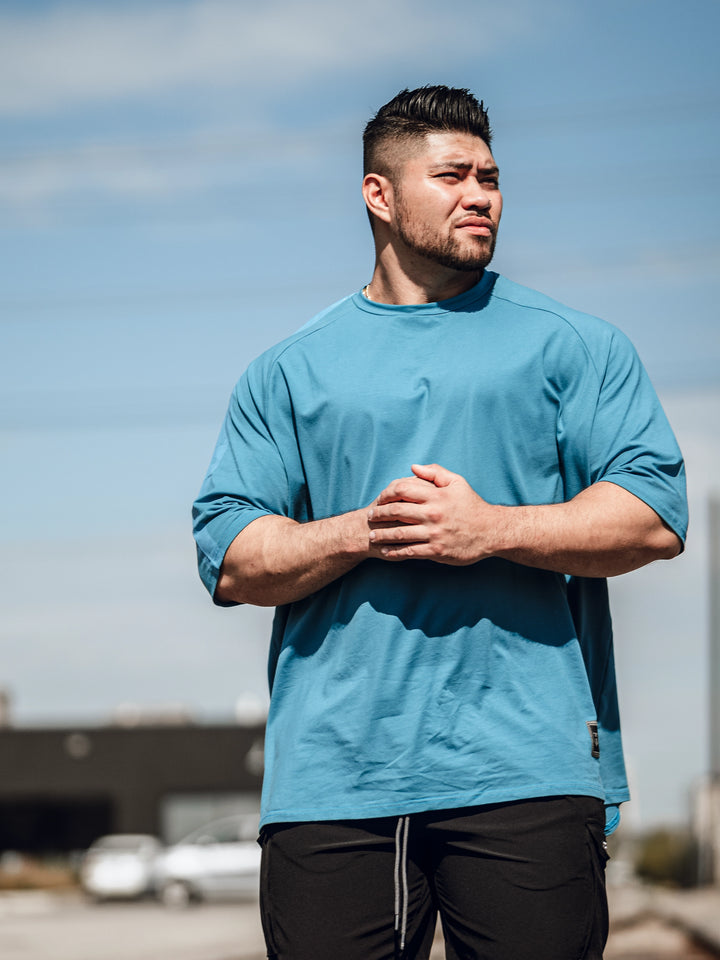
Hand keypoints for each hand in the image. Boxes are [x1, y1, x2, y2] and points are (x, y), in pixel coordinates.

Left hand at [367, 463, 498, 564]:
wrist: (491, 531)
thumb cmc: (472, 505)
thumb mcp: (458, 483)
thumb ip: (435, 473)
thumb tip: (413, 468)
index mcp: (436, 495)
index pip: (402, 489)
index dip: (386, 493)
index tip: (380, 499)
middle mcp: (433, 513)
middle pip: (396, 511)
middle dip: (379, 514)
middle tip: (370, 517)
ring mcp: (434, 533)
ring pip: (400, 533)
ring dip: (382, 535)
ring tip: (372, 536)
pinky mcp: (437, 551)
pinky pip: (410, 551)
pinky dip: (395, 552)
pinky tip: (386, 552)